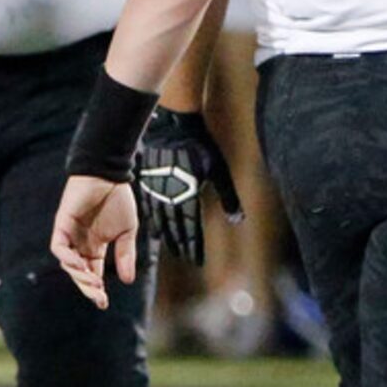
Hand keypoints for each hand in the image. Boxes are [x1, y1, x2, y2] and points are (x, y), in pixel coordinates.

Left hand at [51, 173, 141, 309]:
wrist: (109, 175)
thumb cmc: (118, 199)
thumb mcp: (127, 232)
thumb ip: (125, 255)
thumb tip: (128, 281)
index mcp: (95, 247)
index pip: (92, 273)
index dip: (95, 290)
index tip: (103, 304)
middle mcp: (80, 244)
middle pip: (79, 273)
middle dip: (88, 288)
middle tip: (99, 298)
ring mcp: (70, 235)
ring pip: (68, 264)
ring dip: (80, 275)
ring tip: (95, 283)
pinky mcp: (62, 224)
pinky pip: (59, 247)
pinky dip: (67, 258)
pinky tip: (81, 264)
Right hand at [134, 107, 242, 265]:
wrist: (172, 127)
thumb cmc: (199, 147)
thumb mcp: (218, 171)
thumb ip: (228, 197)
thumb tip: (238, 220)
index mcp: (189, 196)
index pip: (191, 229)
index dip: (194, 246)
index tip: (196, 259)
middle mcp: (171, 197)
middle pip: (176, 228)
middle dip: (181, 244)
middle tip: (185, 257)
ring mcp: (157, 191)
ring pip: (161, 220)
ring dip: (168, 236)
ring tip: (172, 247)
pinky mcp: (148, 183)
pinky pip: (150, 208)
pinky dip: (154, 220)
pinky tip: (156, 228)